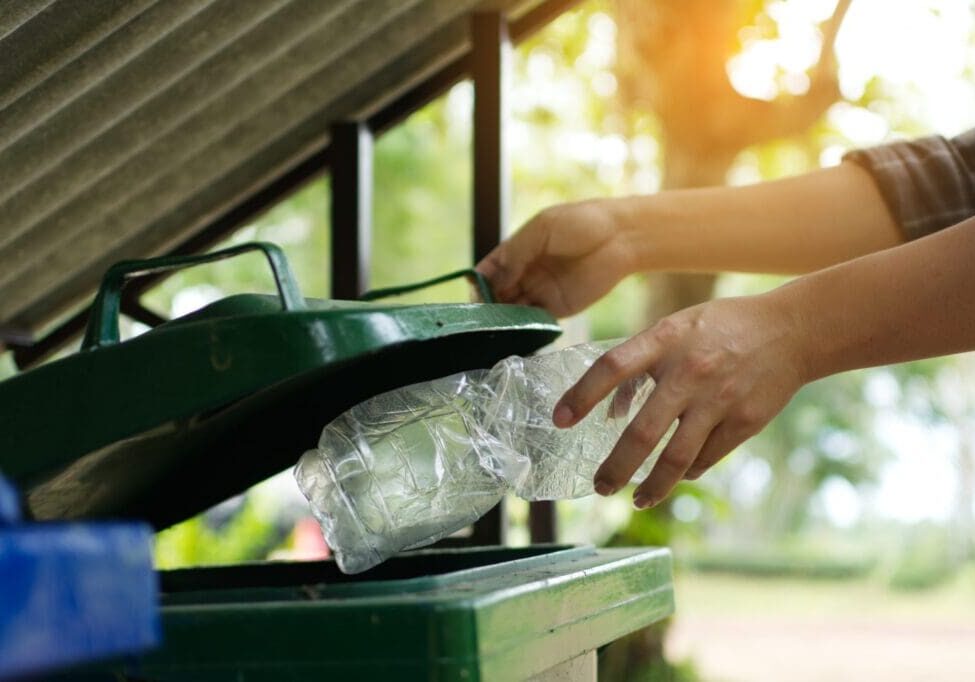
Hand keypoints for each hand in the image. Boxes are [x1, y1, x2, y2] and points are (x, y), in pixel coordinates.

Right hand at [475, 200, 631, 316]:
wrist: (622, 237)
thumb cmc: (582, 222)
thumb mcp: (543, 229)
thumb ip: (516, 253)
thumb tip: (493, 279)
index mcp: (519, 250)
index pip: (489, 269)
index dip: (479, 281)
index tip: (474, 292)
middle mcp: (526, 272)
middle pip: (497, 293)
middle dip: (487, 304)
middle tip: (482, 315)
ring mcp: (540, 291)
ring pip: (512, 309)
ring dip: (502, 318)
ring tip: (495, 325)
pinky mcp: (557, 308)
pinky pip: (533, 320)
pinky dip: (522, 327)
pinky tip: (514, 330)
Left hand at [552, 293, 807, 507]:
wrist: (791, 331)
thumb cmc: (721, 328)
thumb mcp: (677, 328)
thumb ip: (642, 362)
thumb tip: (611, 412)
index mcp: (666, 340)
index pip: (612, 367)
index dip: (581, 395)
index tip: (559, 420)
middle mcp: (690, 372)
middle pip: (642, 432)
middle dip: (615, 467)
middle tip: (599, 486)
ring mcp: (719, 400)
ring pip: (676, 458)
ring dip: (651, 486)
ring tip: (634, 500)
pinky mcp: (744, 422)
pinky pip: (706, 459)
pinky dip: (686, 473)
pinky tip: (674, 479)